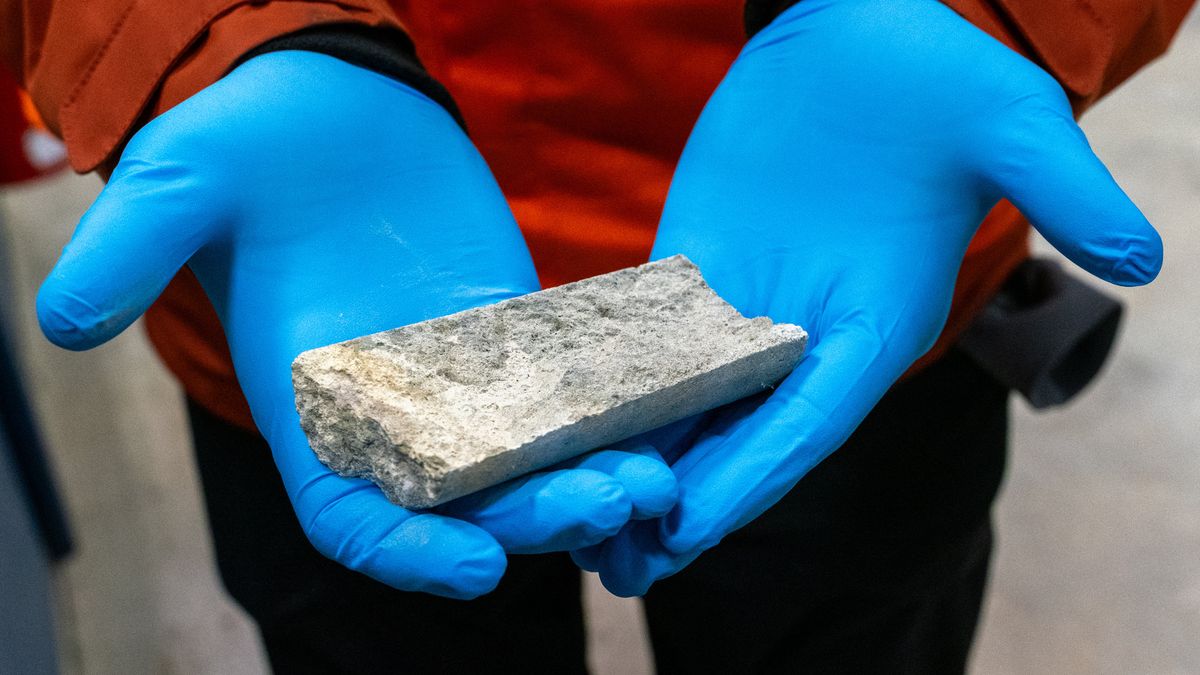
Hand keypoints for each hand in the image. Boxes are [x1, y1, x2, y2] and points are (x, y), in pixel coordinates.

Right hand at [37, 51, 676, 598]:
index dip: (406, 553)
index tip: (473, 566)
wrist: (320, 103)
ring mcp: (459, 378)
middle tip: (602, 504)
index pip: (352, 516)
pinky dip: (606, 415)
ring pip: (525, 459)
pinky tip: (658, 417)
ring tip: (648, 476)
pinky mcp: (513, 331)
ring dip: (583, 479)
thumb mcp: (179, 181)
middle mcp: (390, 413)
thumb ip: (129, 245)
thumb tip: (63, 318)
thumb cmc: (243, 146)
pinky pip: (566, 390)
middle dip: (526, 519)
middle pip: (461, 502)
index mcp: (308, 409)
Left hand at [576, 0, 1160, 595]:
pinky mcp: (697, 267)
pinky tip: (563, 426)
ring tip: (572, 525)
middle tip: (617, 567)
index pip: (811, 418)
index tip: (689, 524)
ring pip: (687, 404)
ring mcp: (747, 305)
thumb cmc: (940, 73)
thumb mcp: (1008, 122)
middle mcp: (807, 332)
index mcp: (874, 324)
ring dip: (636, 465)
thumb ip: (1062, 189)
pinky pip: (647, 341)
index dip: (752, 475)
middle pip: (741, 437)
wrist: (866, 29)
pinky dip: (611, 389)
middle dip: (682, 504)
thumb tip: (1144, 257)